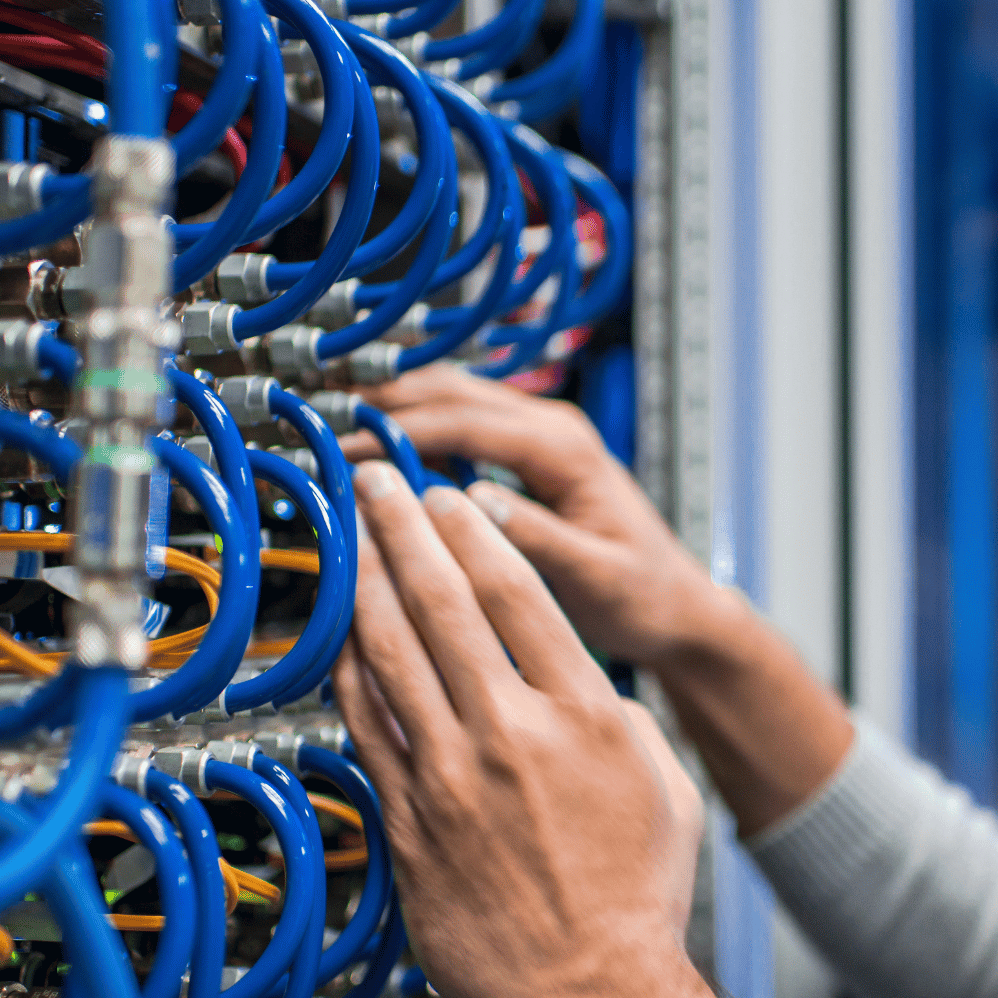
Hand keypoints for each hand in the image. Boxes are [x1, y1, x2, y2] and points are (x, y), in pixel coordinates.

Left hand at [333, 459, 704, 997]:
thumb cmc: (635, 903)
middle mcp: (515, 732)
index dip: (473, 530)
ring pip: (392, 650)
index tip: (450, 497)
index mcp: (586, 713)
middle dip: (405, 527)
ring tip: (350, 536)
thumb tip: (579, 686)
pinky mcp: (409, 818)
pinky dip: (348, 666)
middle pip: (445, 600)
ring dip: (366, 580)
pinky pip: (365, 722)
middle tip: (379, 483)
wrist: (593, 997)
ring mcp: (453, 775)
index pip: (519, 590)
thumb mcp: (662, 786)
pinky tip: (340, 633)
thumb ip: (615, 717)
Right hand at [345, 367, 723, 664]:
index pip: (465, 421)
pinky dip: (417, 429)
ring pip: (453, 400)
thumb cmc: (646, 595)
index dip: (399, 430)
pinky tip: (378, 453)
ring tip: (333, 430)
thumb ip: (537, 538)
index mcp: (565, 449)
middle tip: (321, 427)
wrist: (677, 605)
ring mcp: (541, 438)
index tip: (346, 448)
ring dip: (395, 408)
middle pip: (451, 393)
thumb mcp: (595, 576)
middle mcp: (553, 429)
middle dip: (384, 404)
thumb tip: (473, 505)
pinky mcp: (529, 457)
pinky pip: (462, 427)